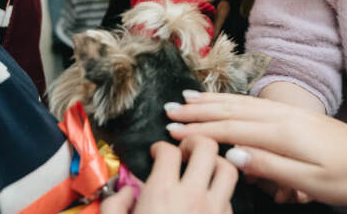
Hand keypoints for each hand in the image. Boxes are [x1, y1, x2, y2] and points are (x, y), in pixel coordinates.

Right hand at [111, 137, 235, 213]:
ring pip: (228, 169)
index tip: (157, 153)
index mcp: (162, 194)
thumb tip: (124, 191)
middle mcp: (192, 197)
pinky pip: (231, 199)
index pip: (168, 152)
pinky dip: (222, 193)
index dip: (160, 148)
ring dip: (216, 164)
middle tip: (184, 150)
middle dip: (195, 141)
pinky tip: (210, 198)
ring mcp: (214, 211)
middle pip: (206, 147)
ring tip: (203, 170)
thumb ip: (115, 204)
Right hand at [166, 92, 346, 205]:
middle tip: (169, 110)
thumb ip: (269, 167)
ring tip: (188, 98)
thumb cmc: (346, 177)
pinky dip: (234, 101)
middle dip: (199, 110)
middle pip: (232, 110)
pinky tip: (226, 102)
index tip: (172, 131)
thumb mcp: (309, 181)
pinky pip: (256, 104)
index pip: (231, 130)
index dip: (200, 131)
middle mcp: (283, 116)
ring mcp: (289, 113)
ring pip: (243, 103)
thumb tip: (234, 156)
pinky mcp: (296, 116)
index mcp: (283, 133)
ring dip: (213, 101)